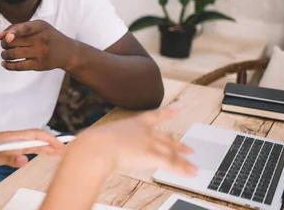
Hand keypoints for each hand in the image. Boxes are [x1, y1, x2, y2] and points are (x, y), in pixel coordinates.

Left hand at [0, 20, 76, 70]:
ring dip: (4, 55)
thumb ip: (17, 28)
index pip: (26, 28)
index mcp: (40, 26)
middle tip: (5, 45)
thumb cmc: (47, 36)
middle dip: (4, 44)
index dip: (14, 33)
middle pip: (14, 42)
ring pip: (14, 55)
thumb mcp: (37, 26)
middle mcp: (41, 39)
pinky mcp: (39, 65)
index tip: (7, 38)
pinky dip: (8, 65)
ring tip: (4, 54)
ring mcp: (40, 53)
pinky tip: (4, 63)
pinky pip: (19, 66)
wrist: (67, 51)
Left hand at [0, 129, 65, 167]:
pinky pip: (27, 150)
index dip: (49, 139)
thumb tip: (25, 160)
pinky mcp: (8, 150)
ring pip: (33, 145)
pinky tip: (43, 154)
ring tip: (60, 153)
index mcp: (12, 137)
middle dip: (52, 143)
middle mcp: (14, 139)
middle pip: (37, 139)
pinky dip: (37, 152)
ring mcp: (11, 144)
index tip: (62, 146)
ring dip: (47, 148)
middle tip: (68, 150)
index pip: (35, 135)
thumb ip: (7, 158)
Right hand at [65, 108, 196, 176]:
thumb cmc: (92, 143)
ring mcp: (149, 143)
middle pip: (166, 138)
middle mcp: (144, 132)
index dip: (166, 112)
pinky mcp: (152, 156)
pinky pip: (171, 164)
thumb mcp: (99, 138)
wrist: (96, 147)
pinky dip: (182, 170)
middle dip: (178, 145)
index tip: (177, 109)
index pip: (153, 115)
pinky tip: (191, 173)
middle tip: (188, 149)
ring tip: (194, 168)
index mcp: (133, 123)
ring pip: (171, 153)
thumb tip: (89, 146)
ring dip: (184, 162)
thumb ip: (101, 141)